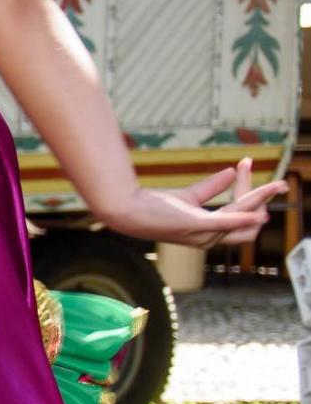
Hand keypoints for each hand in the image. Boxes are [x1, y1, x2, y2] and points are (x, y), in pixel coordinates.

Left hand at [99, 159, 286, 248]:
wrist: (125, 210)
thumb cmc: (153, 206)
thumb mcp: (188, 196)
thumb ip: (211, 187)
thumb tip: (231, 172)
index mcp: (209, 233)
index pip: (241, 216)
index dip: (252, 194)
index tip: (246, 165)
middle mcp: (209, 238)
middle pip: (250, 222)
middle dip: (265, 201)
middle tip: (278, 183)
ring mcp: (202, 234)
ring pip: (243, 218)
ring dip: (260, 201)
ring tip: (275, 186)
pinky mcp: (193, 225)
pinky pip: (225, 223)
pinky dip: (243, 218)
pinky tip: (259, 212)